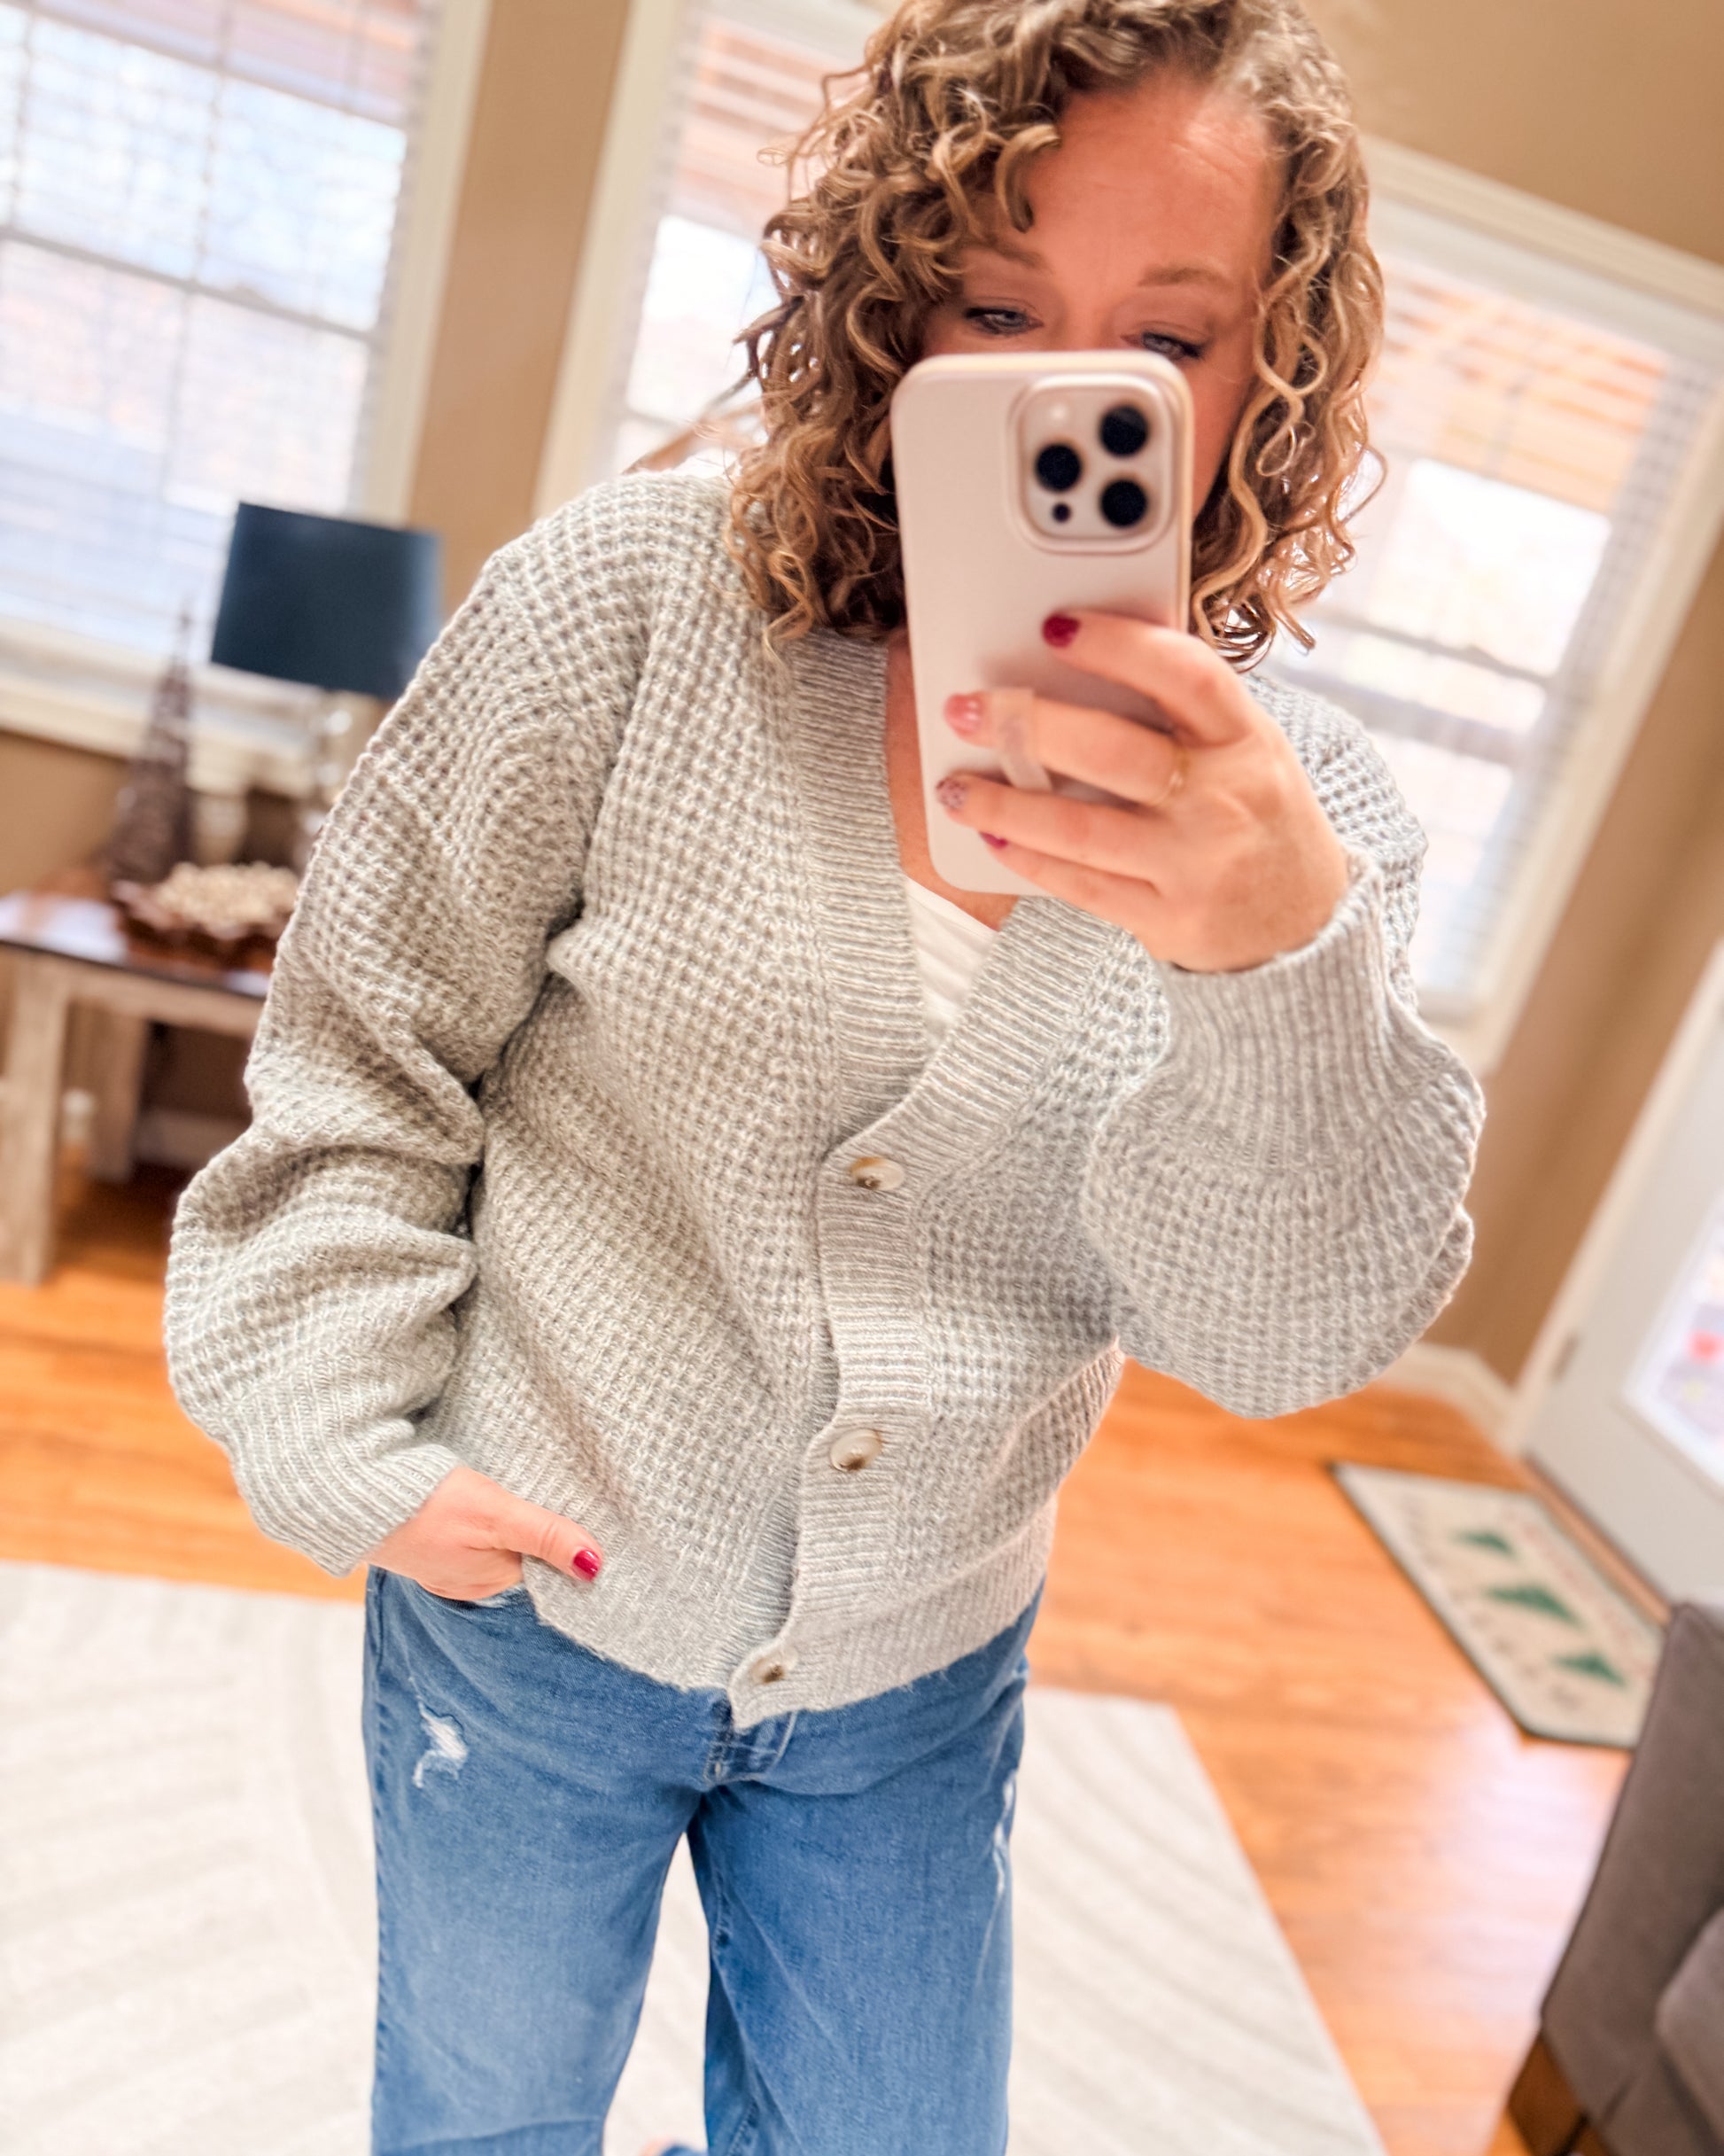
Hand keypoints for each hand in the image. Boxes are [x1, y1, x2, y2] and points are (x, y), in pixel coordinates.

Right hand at [363, 1463, 603, 1598]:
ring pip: (496, 1546)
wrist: (349, 1493)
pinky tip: (483, 1499)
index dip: (568, 1545)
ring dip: (511, 1524)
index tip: (588, 1519)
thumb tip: (595, 1567)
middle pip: (522, 1557)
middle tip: (563, 1496)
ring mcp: (445, 1565)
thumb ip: (545, 1536)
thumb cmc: (426, 1506)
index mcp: (492, 1582)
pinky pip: (469, 1537)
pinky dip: (482, 1521)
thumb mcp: (496, 1516)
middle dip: (541, 1534)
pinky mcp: (426, 1543)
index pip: (547, 1570)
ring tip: (528, 1492)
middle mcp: (470, 1582)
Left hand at [933, 611, 1350, 972]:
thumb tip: (1083, 658)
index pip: (1186, 674)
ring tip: (954, 787)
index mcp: (1247, 739)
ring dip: (1004, 806)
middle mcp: (1225, 800)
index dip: (1118, 644)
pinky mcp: (1167, 919)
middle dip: (1029, 724)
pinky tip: (992, 837)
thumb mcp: (1247, 749)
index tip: (1056, 627)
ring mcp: (1196, 865)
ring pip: (1081, 829)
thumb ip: (1183, 711)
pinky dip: (1029, 858)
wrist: (1302, 924)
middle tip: (967, 707)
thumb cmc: (1257, 815)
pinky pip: (1081, 885)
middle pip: (1113, 751)